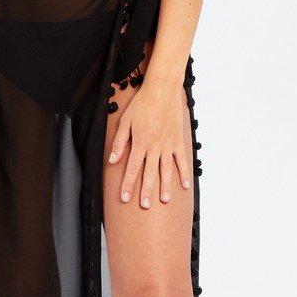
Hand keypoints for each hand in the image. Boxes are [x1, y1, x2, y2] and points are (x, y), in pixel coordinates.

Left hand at [107, 80, 192, 207]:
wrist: (162, 91)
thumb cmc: (141, 104)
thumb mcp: (125, 121)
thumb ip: (119, 142)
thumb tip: (112, 160)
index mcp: (139, 143)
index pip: (132, 168)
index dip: (128, 185)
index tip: (125, 198)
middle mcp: (154, 147)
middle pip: (149, 173)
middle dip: (146, 191)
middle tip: (145, 206)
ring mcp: (167, 145)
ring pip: (165, 170)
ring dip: (164, 186)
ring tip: (164, 200)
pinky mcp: (178, 141)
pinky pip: (181, 160)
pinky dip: (183, 173)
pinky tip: (184, 186)